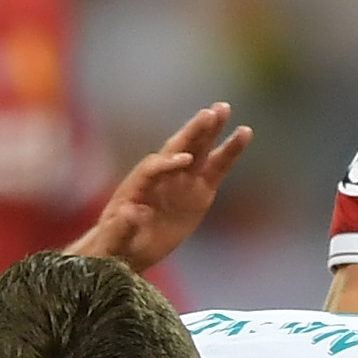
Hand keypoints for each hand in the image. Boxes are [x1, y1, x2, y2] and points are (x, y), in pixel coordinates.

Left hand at [73, 103, 253, 269]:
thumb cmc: (117, 241)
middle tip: (209, 113)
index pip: (153, 168)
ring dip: (210, 131)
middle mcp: (161, 176)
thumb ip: (121, 227)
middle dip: (192, 132)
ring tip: (224, 109)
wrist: (130, 247)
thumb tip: (133, 213)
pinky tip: (243, 133)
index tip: (184, 161)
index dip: (168, 164)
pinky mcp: (200, 189)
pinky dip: (229, 153)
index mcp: (137, 184)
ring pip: (199, 151)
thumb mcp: (114, 238)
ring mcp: (182, 180)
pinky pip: (217, 169)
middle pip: (177, 148)